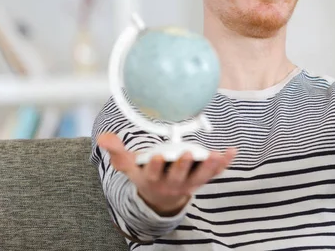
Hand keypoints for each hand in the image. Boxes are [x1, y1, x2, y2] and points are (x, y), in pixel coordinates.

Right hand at [97, 133, 236, 215]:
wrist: (160, 196)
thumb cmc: (145, 174)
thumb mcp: (128, 166)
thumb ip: (117, 152)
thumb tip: (104, 137)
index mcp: (151, 179)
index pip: (152, 174)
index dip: (155, 166)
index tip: (157, 156)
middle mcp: (171, 183)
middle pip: (178, 176)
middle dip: (182, 166)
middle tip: (187, 154)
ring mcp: (188, 183)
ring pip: (199, 178)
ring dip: (207, 167)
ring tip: (213, 155)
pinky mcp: (201, 179)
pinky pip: (214, 173)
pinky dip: (224, 163)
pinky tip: (231, 151)